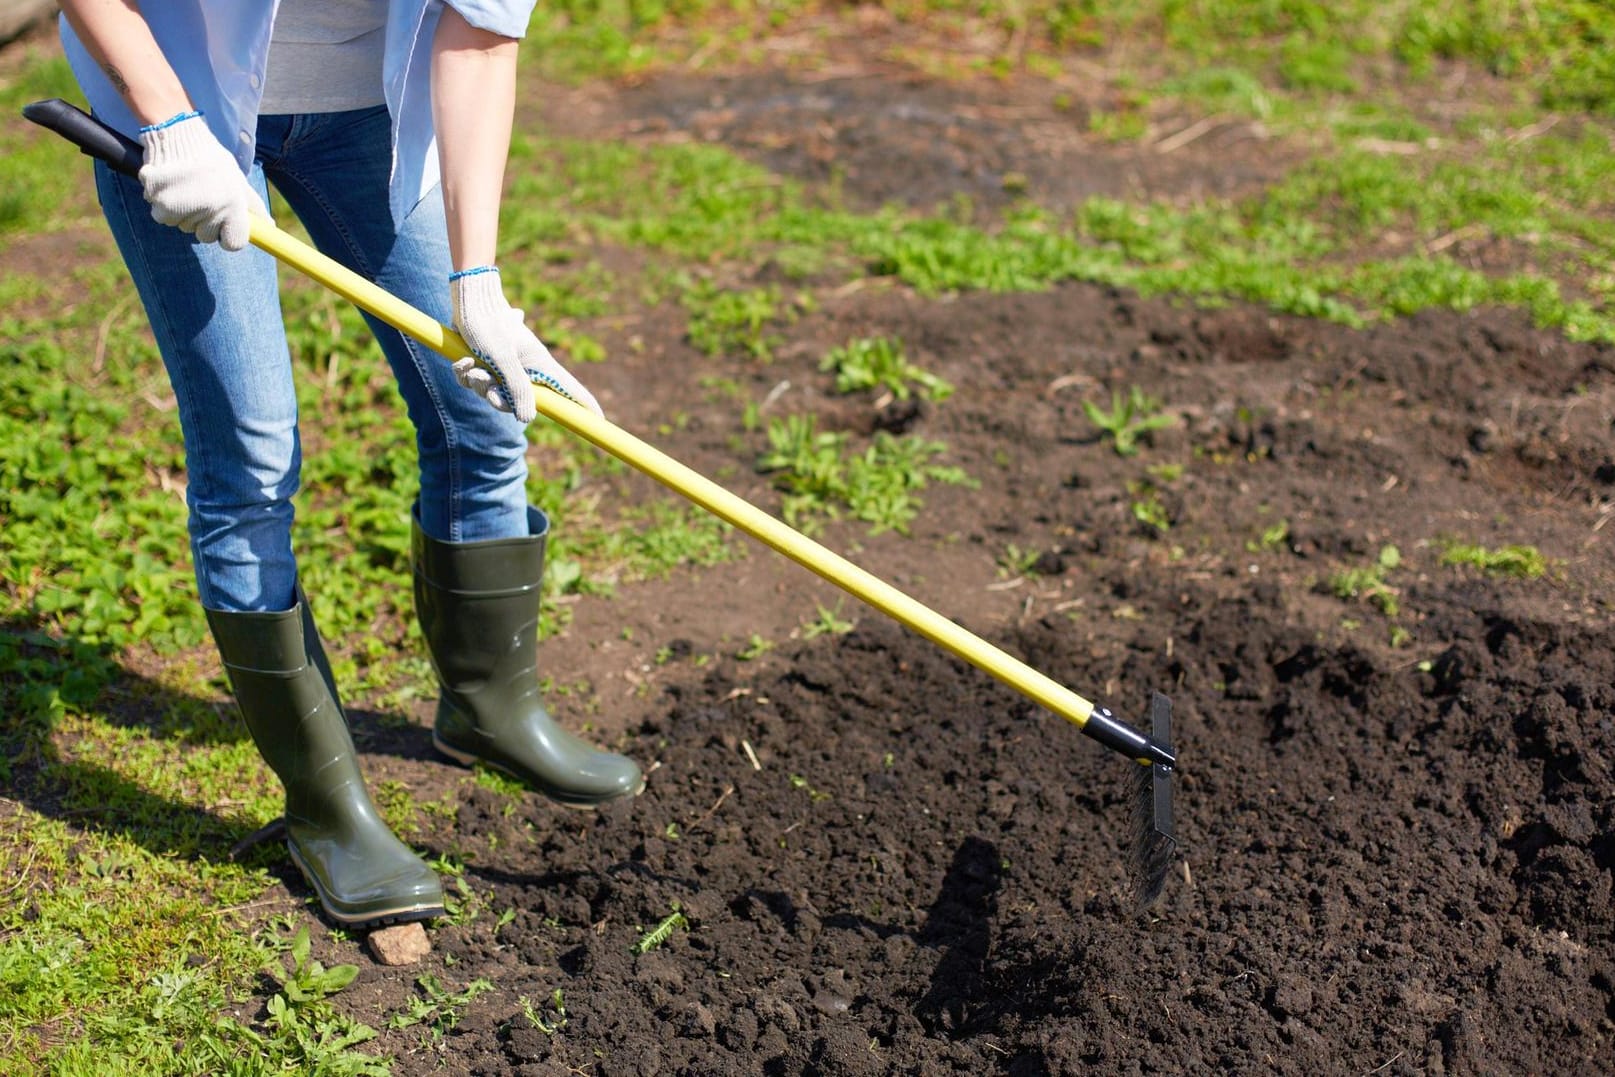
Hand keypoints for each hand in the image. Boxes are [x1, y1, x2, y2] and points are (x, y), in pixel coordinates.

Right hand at [137, 111, 264, 250]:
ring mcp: (183, 209)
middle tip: (201, 196)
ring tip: (185, 187)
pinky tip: (171, 187)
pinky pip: (163, 217)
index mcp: (232, 205)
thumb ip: (253, 205)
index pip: (234, 243)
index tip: (223, 226)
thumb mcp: (237, 179)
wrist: (177, 134)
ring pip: (183, 226)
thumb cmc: (211, 159)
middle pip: (206, 236)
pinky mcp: (159, 204)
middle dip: (204, 221)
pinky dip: (164, 205)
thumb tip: (269, 225)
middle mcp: (209, 210)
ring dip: (183, 212)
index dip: (228, 236)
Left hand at [449, 267, 602, 422]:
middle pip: (518, 402)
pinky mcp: (484, 363)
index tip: (601, 421)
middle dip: (497, 398)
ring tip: (472, 364)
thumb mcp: (503, 359)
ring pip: (491, 393)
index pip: (569, 389)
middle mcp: (524, 369)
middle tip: (489, 386)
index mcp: (538, 365)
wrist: (468, 299)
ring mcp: (504, 367)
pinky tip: (463, 358)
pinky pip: (475, 382)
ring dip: (477, 382)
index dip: (584, 406)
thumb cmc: (489, 324)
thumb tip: (528, 418)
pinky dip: (465, 373)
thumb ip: (517, 389)